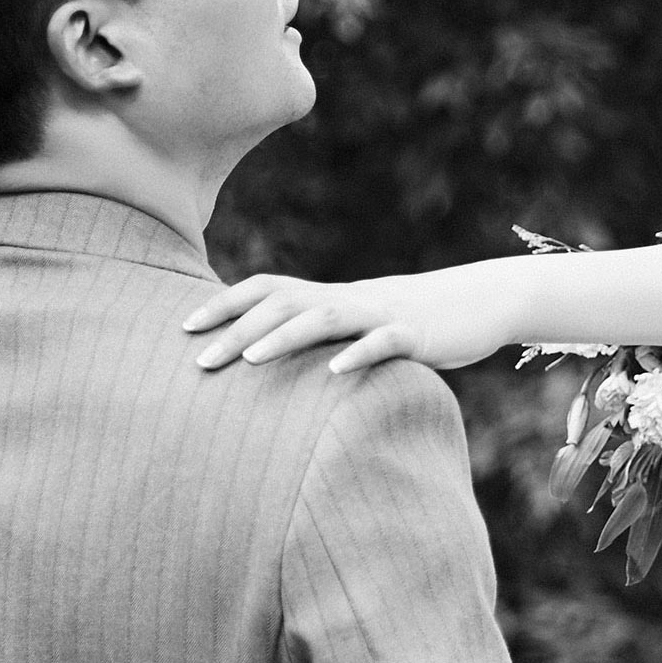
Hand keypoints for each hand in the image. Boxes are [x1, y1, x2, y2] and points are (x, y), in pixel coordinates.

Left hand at [183, 260, 526, 375]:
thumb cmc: (408, 324)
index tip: (182, 328)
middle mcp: (346, 300)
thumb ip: (317, 339)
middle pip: (284, 305)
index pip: (264, 290)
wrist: (479, 302)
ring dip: (286, 337)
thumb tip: (266, 359)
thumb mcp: (357, 328)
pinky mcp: (416, 335)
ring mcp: (381, 314)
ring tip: (252, 362)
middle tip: (200, 362)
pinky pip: (385, 342)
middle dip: (238, 331)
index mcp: (327, 298)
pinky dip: (359, 354)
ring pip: (326, 318)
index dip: (222, 304)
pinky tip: (335, 372)